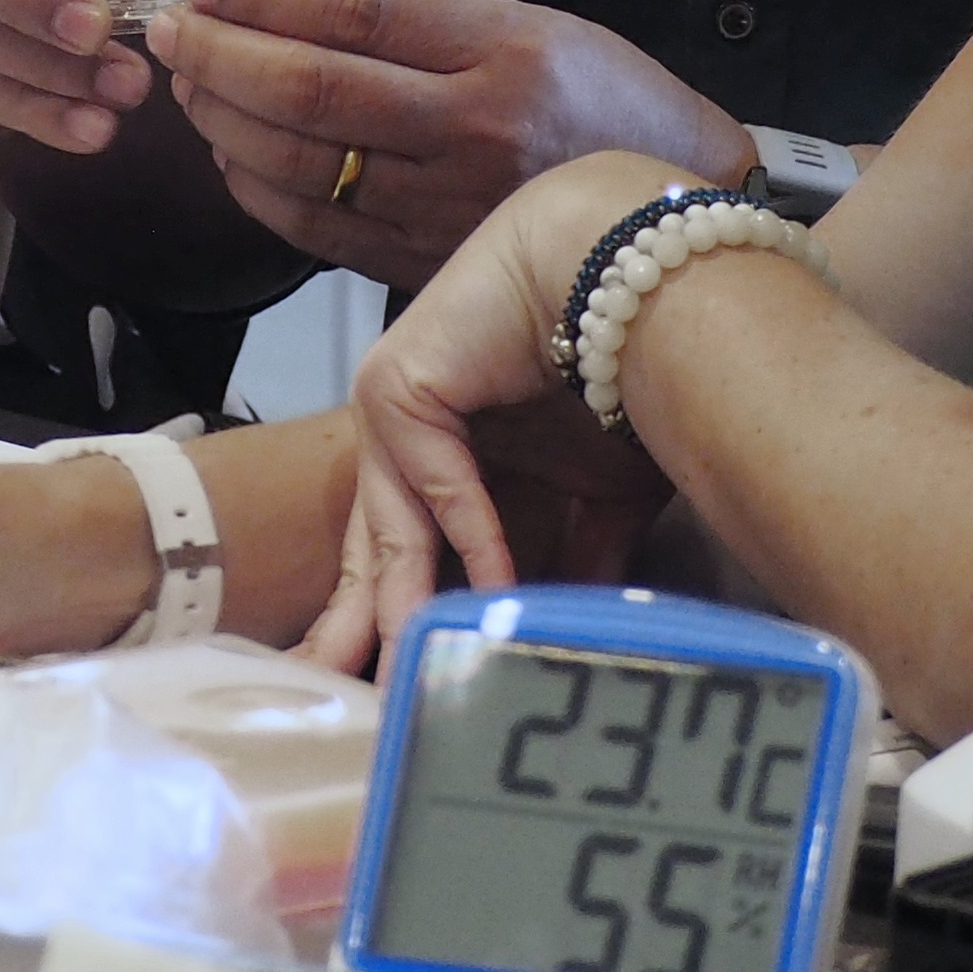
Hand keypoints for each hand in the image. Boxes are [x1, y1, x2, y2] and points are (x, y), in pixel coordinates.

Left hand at [147, 0, 749, 286]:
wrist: (669, 221)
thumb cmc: (600, 103)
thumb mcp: (532, 27)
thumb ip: (420, 26)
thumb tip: (288, 11)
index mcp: (503, 50)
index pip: (354, 14)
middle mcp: (474, 129)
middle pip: (311, 92)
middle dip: (221, 57)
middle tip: (169, 31)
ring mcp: (449, 205)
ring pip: (302, 163)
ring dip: (225, 122)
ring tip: (190, 85)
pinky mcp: (430, 263)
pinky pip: (317, 230)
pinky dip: (257, 191)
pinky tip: (230, 159)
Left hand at [302, 151, 705, 668]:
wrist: (632, 267)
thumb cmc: (623, 363)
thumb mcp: (602, 490)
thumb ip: (578, 553)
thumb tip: (567, 624)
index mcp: (443, 457)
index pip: (401, 553)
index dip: (396, 619)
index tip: (388, 691)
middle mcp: (407, 436)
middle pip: (372, 551)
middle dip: (357, 631)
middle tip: (340, 704)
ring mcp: (395, 410)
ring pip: (389, 527)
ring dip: (400, 607)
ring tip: (404, 680)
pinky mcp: (399, 384)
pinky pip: (434, 480)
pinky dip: (468, 537)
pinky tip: (494, 591)